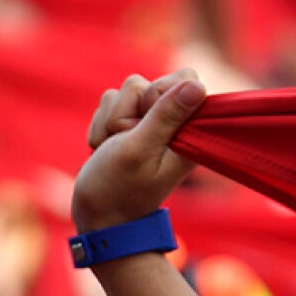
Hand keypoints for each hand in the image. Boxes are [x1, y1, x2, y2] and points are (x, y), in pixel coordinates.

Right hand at [71, 69, 206, 232]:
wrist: (98, 218)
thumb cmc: (118, 189)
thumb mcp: (140, 150)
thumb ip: (166, 115)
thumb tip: (197, 86)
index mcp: (189, 129)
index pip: (185, 78)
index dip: (160, 94)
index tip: (146, 123)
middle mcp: (174, 123)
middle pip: (148, 82)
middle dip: (127, 110)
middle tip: (126, 141)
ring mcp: (149, 122)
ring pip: (123, 92)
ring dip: (110, 121)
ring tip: (115, 149)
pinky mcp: (128, 124)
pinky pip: (108, 103)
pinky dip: (101, 126)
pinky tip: (105, 149)